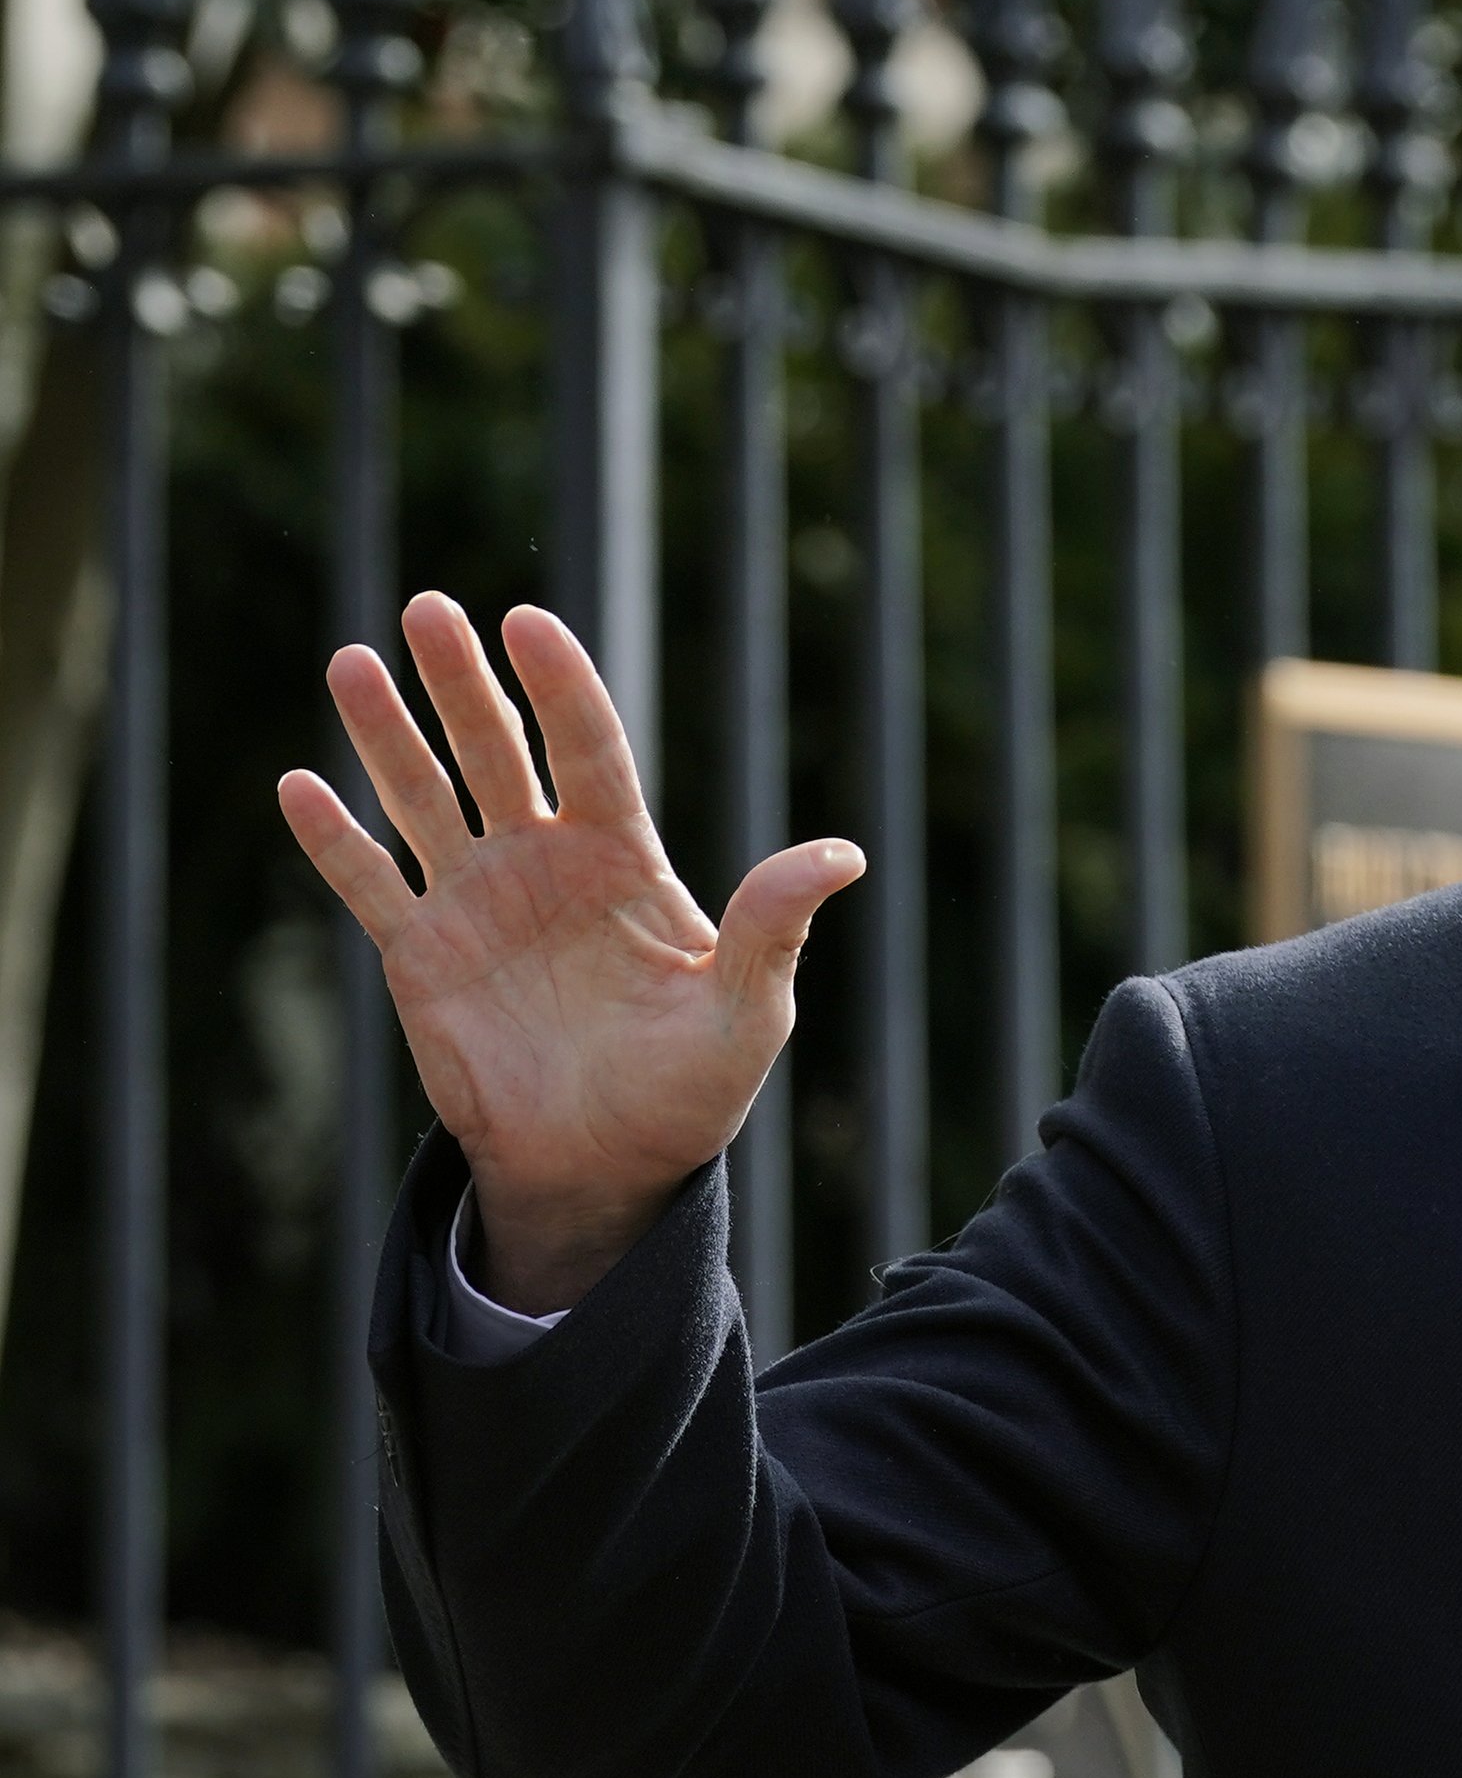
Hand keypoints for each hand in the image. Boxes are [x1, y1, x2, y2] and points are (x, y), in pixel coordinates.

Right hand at [279, 593, 861, 1314]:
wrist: (609, 1169)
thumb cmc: (691, 1091)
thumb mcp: (748, 1012)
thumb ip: (775, 927)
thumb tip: (844, 855)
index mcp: (624, 860)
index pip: (591, 751)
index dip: (562, 688)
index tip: (529, 623)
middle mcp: (545, 863)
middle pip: (498, 750)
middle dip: (462, 682)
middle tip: (429, 607)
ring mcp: (478, 903)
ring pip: (424, 799)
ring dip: (386, 735)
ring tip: (351, 663)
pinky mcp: (421, 957)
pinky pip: (372, 885)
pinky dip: (335, 840)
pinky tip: (300, 783)